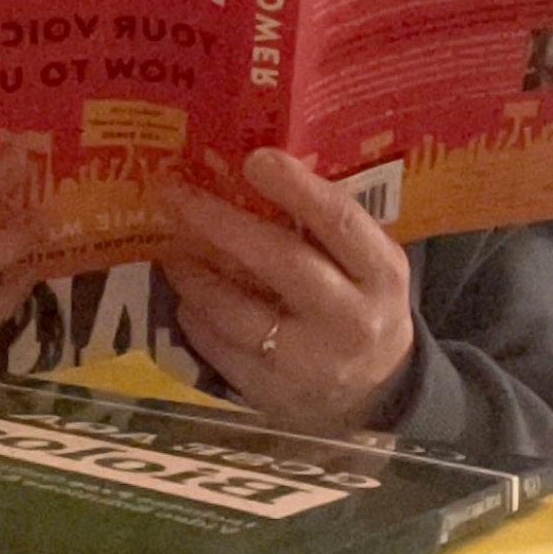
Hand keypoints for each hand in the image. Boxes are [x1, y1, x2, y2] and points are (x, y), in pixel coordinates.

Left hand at [159, 150, 413, 431]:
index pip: (338, 221)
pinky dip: (196, 317)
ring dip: (195, 274)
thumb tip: (256, 170)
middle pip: (280, 261)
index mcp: (381, 274)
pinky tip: (186, 296)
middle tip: (176, 195)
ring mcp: (310, 362)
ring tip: (171, 247)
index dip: (295, 188)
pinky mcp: (274, 394)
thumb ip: (327, 229)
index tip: (254, 159)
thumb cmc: (363, 305)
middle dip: (221, 223)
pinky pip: (220, 349)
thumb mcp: (368, 265)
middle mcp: (350, 318)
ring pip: (237, 311)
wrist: (377, 392)